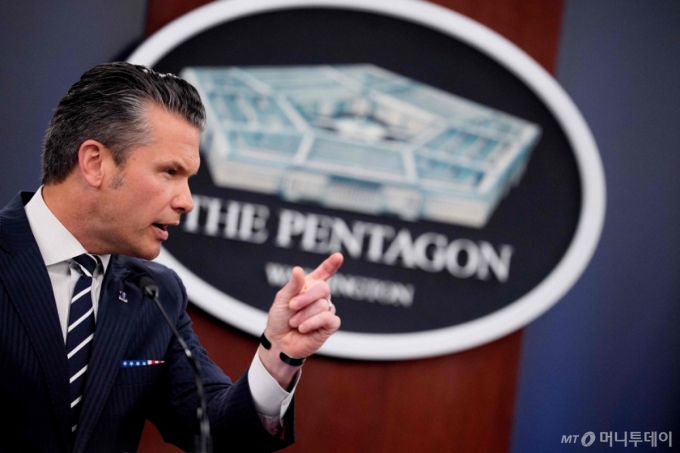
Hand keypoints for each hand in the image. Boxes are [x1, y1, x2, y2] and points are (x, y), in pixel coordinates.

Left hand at [259, 253, 342, 385]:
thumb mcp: (282, 300)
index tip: (339, 256)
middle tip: (291, 306)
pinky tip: (303, 328)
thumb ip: (292, 286)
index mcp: (309, 286)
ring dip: (304, 314)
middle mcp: (320, 297)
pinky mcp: (331, 325)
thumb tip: (298, 269)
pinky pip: (328, 318)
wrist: (279, 343)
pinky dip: (313, 322)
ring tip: (294, 323)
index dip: (331, 264)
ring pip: (322, 305)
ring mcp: (327, 310)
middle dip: (305, 298)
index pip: (324, 273)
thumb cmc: (280, 319)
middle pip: (323, 289)